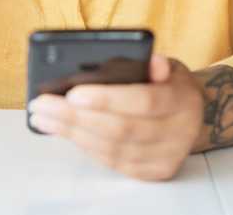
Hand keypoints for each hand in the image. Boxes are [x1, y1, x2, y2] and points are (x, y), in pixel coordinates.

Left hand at [26, 54, 204, 180]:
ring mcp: (167, 156)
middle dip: (75, 117)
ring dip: (73, 133)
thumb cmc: (167, 84)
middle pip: (121, 129)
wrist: (190, 113)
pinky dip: (86, 146)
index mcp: (182, 98)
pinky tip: (65, 132)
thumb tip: (150, 61)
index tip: (72, 94)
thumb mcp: (166, 65)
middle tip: (42, 105)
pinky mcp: (154, 172)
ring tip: (44, 117)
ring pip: (113, 149)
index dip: (107, 99)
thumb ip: (153, 63)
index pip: (143, 101)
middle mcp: (179, 132)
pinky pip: (113, 162)